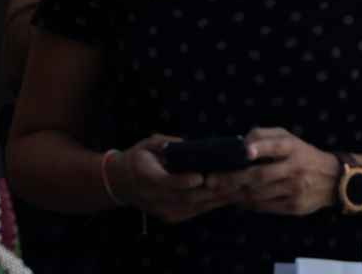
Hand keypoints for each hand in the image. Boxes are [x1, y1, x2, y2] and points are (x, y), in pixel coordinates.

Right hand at [113, 134, 235, 223]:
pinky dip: (214, 203)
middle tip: (233, 178)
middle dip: (211, 188)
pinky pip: (196, 211)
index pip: (165, 182)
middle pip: (186, 196)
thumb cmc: (139, 158)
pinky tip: (231, 194)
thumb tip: (188, 145)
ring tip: (239, 186)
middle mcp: (154, 198)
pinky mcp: (172, 217)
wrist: (122, 183)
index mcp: (145, 176)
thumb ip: (165, 144)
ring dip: (218, 197)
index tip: (201, 176)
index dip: (183, 181)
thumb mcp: (148, 144)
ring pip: (195, 205)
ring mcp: (163, 210)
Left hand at [207, 127, 340, 215]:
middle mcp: (295, 168)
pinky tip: (238, 199)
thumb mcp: (288, 138)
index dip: (260, 147)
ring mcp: (295, 189)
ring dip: (236, 193)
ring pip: (259, 194)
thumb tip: (240, 143)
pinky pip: (265, 207)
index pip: (276, 146)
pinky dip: (249, 204)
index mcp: (293, 148)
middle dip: (233, 179)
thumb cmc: (302, 154)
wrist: (333, 179)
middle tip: (212, 181)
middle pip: (260, 176)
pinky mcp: (294, 207)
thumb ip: (264, 135)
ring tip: (219, 190)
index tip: (245, 151)